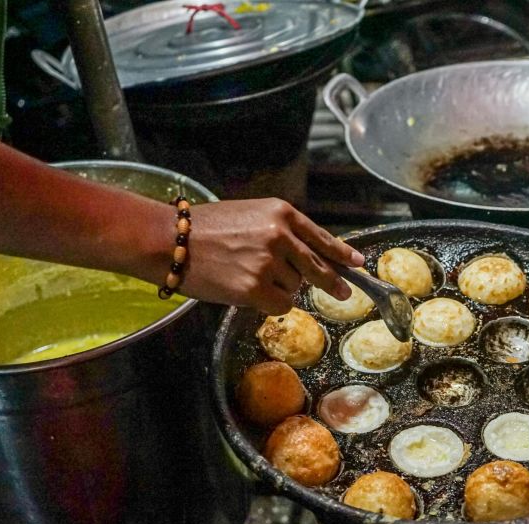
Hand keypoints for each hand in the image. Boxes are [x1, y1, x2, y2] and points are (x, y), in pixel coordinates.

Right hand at [181, 199, 364, 313]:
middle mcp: (281, 236)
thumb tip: (308, 258)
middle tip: (343, 293)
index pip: (321, 237)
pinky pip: (281, 305)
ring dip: (280, 289)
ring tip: (247, 275)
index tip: (358, 263)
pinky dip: (270, 305)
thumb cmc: (204, 229)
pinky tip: (249, 293)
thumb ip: (281, 233)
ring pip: (295, 288)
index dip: (342, 253)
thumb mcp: (250, 216)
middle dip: (332, 282)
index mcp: (281, 213)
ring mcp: (270, 263)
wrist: (170, 241)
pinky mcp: (257, 288)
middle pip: (318, 267)